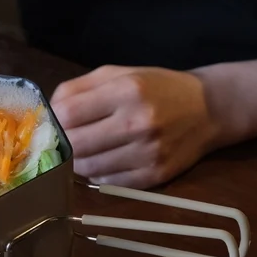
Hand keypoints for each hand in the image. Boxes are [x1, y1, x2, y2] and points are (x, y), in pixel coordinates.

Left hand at [50, 65, 220, 187]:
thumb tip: (48, 110)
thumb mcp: (119, 74)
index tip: (55, 120)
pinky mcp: (154, 176)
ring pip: (89, 168)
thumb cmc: (156, 88)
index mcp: (127, 90)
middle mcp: (138, 122)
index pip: (69, 113)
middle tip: (65, 139)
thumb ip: (78, 88)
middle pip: (76, 144)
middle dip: (64, 143)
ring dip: (78, 162)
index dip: (54, 119)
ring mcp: (147, 153)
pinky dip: (98, 175)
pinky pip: (108, 183)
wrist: (208, 108)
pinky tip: (104, 161)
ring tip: (84, 150)